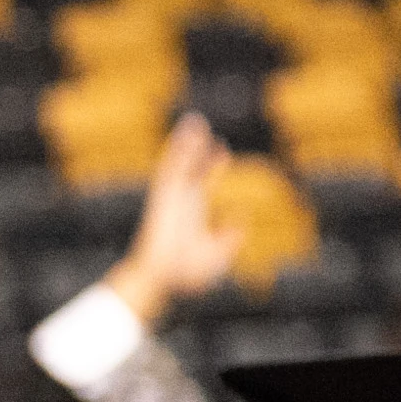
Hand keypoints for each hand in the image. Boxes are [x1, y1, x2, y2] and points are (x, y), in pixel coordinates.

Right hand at [104, 117, 245, 327]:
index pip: (203, 184)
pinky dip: (180, 151)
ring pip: (179, 164)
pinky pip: (172, 169)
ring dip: (187, 143)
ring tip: (195, 121)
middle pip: (189, 169)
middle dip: (196, 149)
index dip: (213, 167)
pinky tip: (188, 133)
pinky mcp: (164, 197)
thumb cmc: (185, 275)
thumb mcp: (217, 255)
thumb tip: (240, 217)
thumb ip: (231, 236)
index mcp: (191, 214)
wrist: (160, 279)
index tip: (220, 150)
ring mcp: (170, 199)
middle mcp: (180, 203)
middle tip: (202, 129)